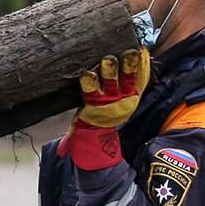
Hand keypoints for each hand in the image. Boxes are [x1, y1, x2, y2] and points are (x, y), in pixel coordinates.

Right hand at [57, 47, 150, 169]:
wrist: (106, 127)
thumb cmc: (88, 120)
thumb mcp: (78, 127)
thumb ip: (70, 138)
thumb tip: (60, 153)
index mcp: (94, 103)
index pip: (89, 90)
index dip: (89, 82)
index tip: (87, 74)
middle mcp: (111, 97)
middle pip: (110, 81)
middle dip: (109, 71)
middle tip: (109, 59)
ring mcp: (125, 94)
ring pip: (127, 78)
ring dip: (129, 66)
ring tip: (131, 53)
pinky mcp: (135, 90)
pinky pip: (141, 78)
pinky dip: (144, 66)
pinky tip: (144, 52)